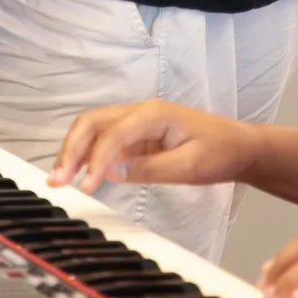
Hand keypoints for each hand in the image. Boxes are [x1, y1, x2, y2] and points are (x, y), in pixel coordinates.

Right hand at [49, 99, 261, 195]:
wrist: (240, 146)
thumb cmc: (219, 152)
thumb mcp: (189, 166)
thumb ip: (149, 169)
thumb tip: (111, 173)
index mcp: (152, 114)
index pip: (113, 133)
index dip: (96, 159)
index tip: (85, 185)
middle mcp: (140, 112)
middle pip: (92, 122)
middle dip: (71, 149)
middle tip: (57, 180)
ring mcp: (137, 123)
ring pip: (94, 129)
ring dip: (75, 151)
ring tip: (60, 178)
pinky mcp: (138, 136)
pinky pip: (105, 141)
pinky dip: (88, 155)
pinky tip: (80, 173)